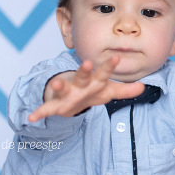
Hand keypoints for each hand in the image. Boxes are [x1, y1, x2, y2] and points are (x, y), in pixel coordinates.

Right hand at [28, 56, 144, 122]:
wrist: (65, 96)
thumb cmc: (88, 91)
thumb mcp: (107, 92)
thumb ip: (125, 91)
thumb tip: (143, 87)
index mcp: (93, 82)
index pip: (104, 73)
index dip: (110, 66)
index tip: (117, 57)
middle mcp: (79, 85)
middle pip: (83, 76)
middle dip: (84, 70)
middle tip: (87, 62)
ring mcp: (66, 93)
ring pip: (63, 88)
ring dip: (60, 85)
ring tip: (57, 82)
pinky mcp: (55, 104)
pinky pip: (46, 109)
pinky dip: (39, 113)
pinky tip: (31, 118)